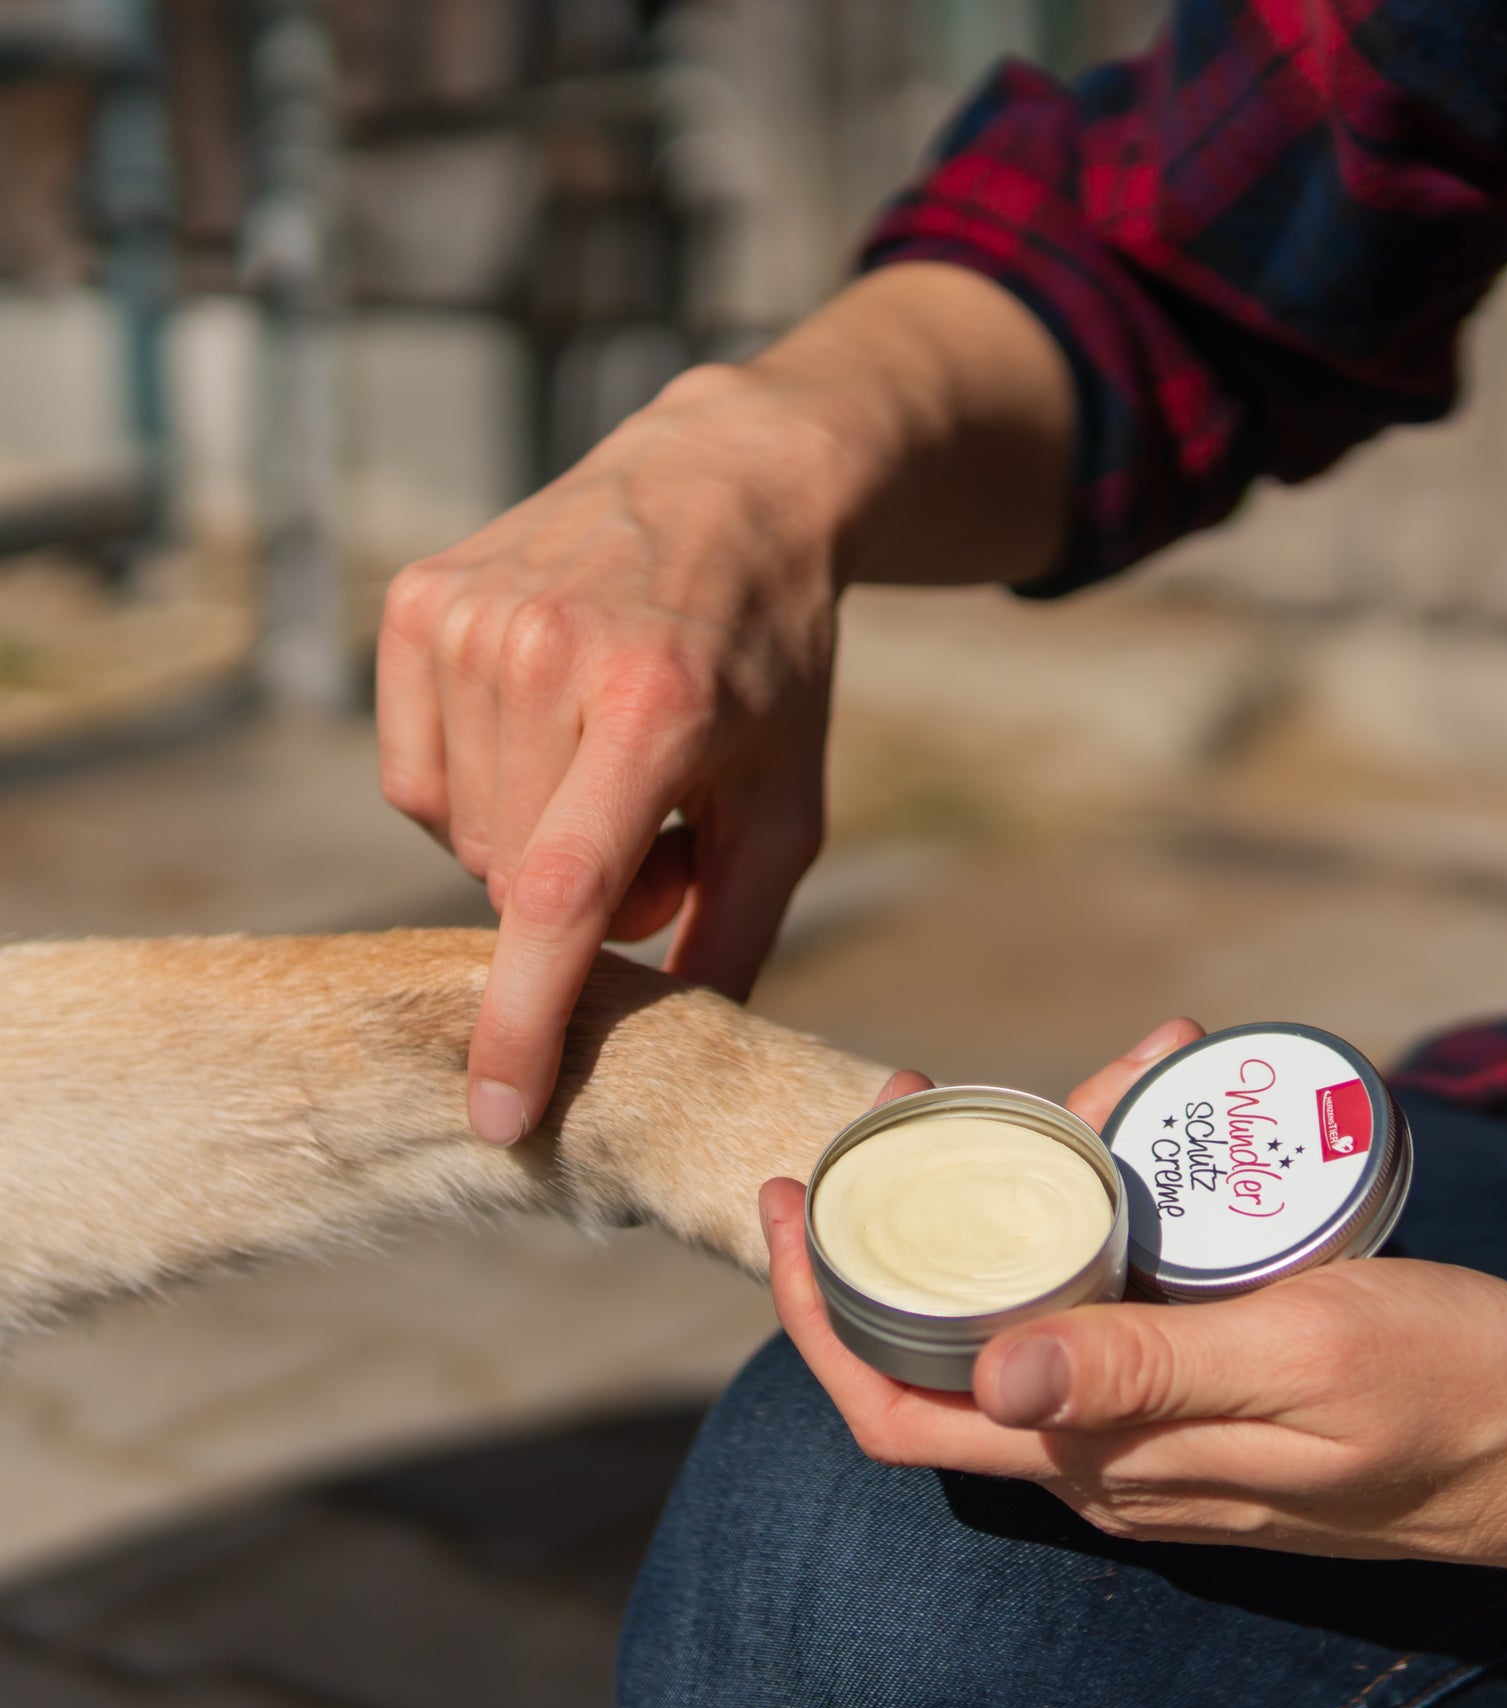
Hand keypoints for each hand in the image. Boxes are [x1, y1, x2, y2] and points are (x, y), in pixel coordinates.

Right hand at [378, 361, 854, 1143]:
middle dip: (582, 901)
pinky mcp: (419, 601)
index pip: (561, 893)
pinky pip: (410, 777)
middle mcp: (546, 654)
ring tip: (606, 768)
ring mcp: (469, 620)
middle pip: (513, 881)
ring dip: (530, 842)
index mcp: (655, 706)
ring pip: (458, 835)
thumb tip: (680, 1055)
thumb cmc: (769, 662)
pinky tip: (540, 735)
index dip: (524, 1018)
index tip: (498, 1113)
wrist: (725, 487)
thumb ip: (737, 935)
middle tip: (657, 830)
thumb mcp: (790, 804)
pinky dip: (473, 793)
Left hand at [761, 1020, 1506, 1580]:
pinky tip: (1164, 1110)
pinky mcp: (1197, 1378)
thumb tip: (994, 1380)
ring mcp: (1148, 1416)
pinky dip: (1110, 1202)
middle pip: (947, 1339)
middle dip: (908, 1222)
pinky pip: (1112, 1288)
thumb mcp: (1304, 1361)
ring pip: (1034, 1299)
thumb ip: (1149, 1376)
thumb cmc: (1446, 1396)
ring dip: (1031, 1190)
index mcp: (1104, 1457)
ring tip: (1094, 1075)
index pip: (897, 1412)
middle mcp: (1102, 1448)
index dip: (813, 1318)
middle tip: (913, 1099)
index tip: (787, 1200)